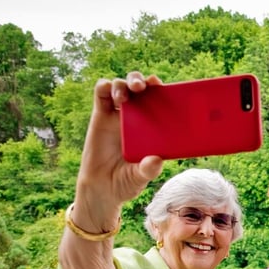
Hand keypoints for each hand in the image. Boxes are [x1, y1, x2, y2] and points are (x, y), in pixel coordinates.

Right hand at [73, 71, 163, 223]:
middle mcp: (137, 117)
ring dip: (124, 84)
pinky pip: (101, 93)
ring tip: (123, 97)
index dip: (163, 91)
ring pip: (122, 86)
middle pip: (140, 88)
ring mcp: (118, 114)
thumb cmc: (126, 181)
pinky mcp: (100, 115)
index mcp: (153, 128)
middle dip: (141, 81)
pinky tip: (107, 91)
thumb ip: (148, 170)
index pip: (160, 102)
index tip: (168, 88)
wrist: (102, 188)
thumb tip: (156, 161)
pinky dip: (104, 86)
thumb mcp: (140, 177)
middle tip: (143, 87)